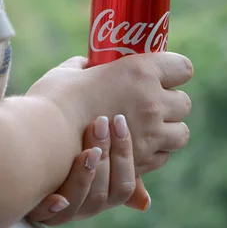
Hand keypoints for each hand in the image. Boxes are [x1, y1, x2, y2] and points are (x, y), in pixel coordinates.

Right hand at [26, 52, 193, 176]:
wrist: (41, 140)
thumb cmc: (53, 99)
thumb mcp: (70, 73)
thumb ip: (87, 67)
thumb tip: (88, 66)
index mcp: (140, 71)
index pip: (183, 68)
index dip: (175, 71)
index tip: (165, 74)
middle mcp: (152, 102)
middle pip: (184, 103)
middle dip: (171, 104)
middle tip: (151, 104)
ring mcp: (150, 135)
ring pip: (181, 134)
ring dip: (169, 131)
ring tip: (148, 129)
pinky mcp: (141, 162)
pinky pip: (162, 157)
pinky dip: (154, 153)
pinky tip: (136, 148)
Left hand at [27, 114, 150, 224]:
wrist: (21, 153)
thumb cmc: (67, 147)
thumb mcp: (95, 152)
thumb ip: (118, 161)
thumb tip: (145, 200)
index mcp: (103, 194)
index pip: (123, 185)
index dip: (124, 155)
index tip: (119, 121)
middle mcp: (84, 206)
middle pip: (103, 193)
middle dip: (105, 156)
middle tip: (100, 123)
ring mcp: (61, 210)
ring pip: (80, 203)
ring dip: (84, 176)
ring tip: (84, 150)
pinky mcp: (35, 209)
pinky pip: (46, 215)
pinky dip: (53, 206)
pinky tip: (57, 196)